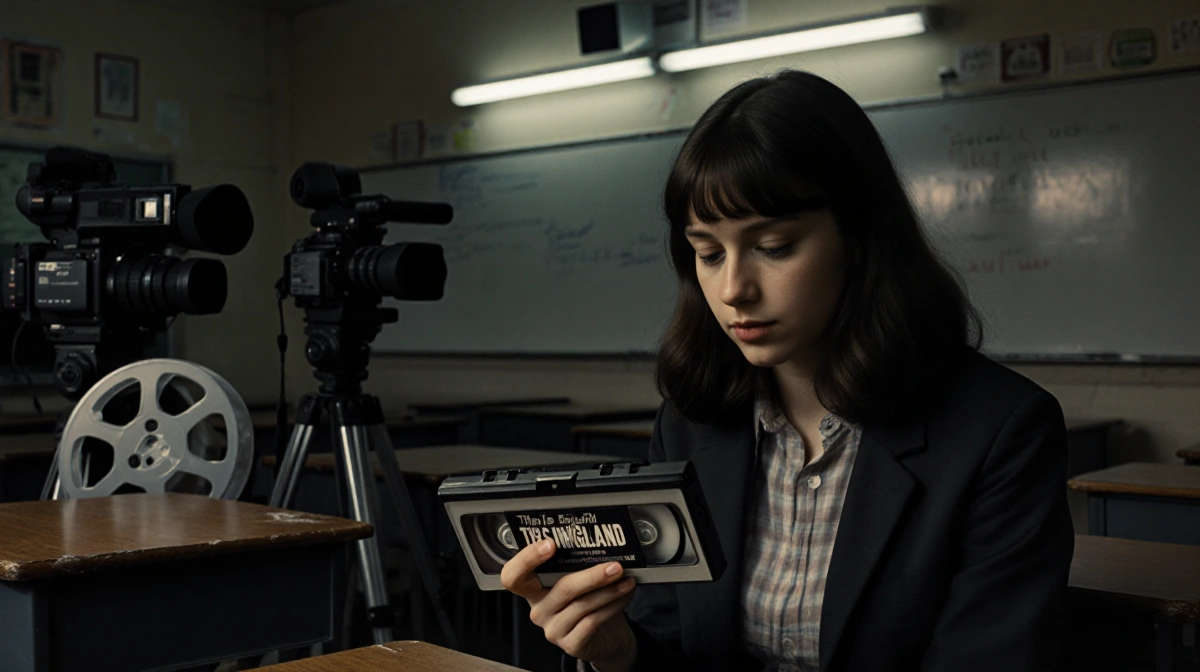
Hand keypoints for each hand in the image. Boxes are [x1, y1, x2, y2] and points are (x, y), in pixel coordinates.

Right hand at [501, 539, 637, 670]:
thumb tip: (601, 544)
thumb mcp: (577, 581)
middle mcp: (539, 610)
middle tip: (615, 566)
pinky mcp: (571, 644)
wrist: (604, 637)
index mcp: (532, 590)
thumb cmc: (587, 602)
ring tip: (626, 580)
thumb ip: (578, 565)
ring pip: (583, 605)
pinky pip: (593, 621)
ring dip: (609, 590)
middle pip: (562, 589)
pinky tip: (625, 595)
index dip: (527, 559)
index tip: (550, 544)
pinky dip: (613, 605)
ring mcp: (553, 629)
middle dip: (592, 576)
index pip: (513, 576)